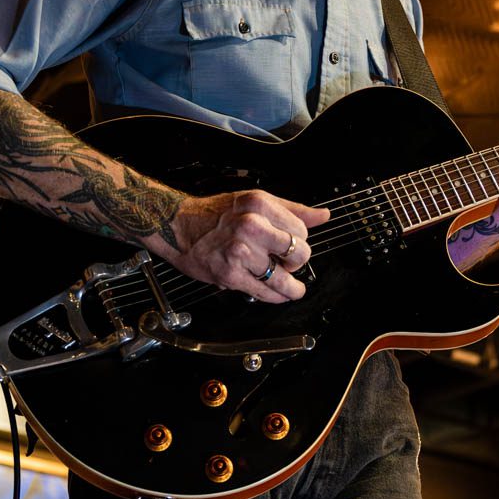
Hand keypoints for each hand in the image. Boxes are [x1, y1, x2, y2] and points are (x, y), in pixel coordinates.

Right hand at [162, 190, 330, 302]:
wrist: (177, 225)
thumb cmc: (215, 214)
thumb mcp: (255, 202)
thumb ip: (292, 210)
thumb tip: (322, 215)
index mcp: (260, 204)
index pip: (302, 230)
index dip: (300, 241)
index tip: (292, 246)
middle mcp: (251, 226)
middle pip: (299, 253)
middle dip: (297, 263)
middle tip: (288, 264)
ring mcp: (241, 251)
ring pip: (283, 278)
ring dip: (291, 288)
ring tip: (294, 289)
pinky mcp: (230, 274)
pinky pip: (264, 292)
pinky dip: (275, 296)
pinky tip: (277, 294)